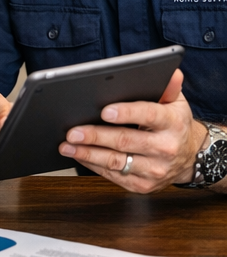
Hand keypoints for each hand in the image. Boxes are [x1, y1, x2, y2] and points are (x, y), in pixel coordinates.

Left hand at [59, 69, 200, 192]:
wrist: (189, 157)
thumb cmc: (173, 124)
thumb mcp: (175, 103)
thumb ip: (168, 87)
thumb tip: (170, 72)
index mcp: (172, 123)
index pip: (149, 115)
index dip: (127, 113)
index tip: (105, 111)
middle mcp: (165, 148)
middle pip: (125, 141)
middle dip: (95, 136)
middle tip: (72, 131)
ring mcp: (155, 169)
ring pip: (116, 162)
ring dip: (88, 154)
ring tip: (67, 145)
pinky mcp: (143, 185)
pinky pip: (113, 175)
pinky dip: (92, 165)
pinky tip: (78, 155)